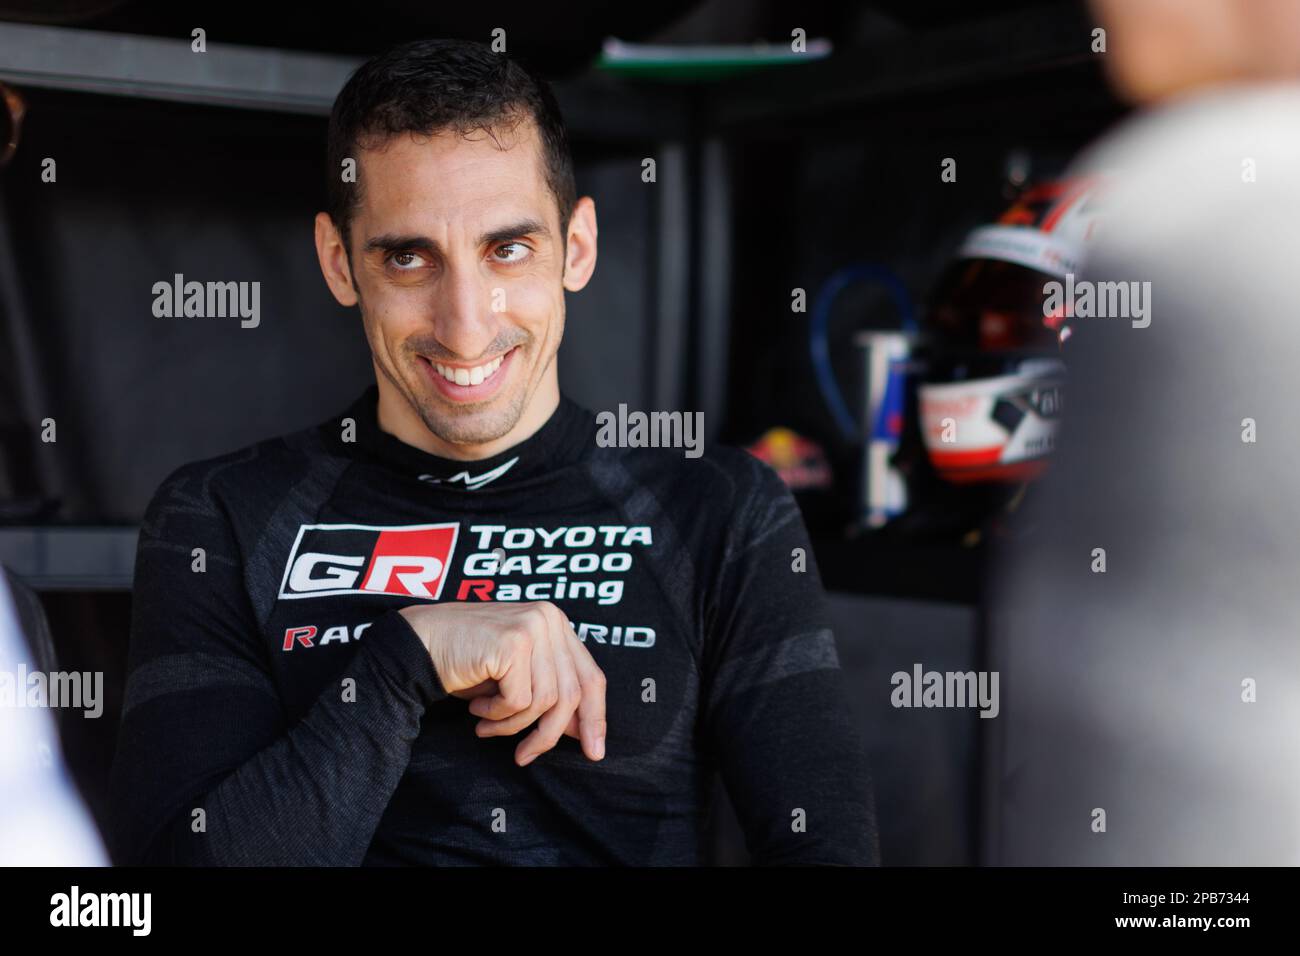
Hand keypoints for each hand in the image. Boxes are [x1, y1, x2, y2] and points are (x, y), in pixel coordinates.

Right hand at [398, 601, 605, 765]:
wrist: (419, 644)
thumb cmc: (466, 663)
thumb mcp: (517, 678)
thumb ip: (551, 694)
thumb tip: (583, 732)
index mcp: (556, 623)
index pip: (590, 676)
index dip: (595, 716)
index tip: (593, 751)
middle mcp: (550, 618)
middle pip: (572, 693)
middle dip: (550, 733)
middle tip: (525, 756)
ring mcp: (533, 626)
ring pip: (546, 701)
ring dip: (513, 724)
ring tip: (487, 725)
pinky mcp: (513, 642)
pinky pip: (519, 700)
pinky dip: (497, 715)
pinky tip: (476, 709)